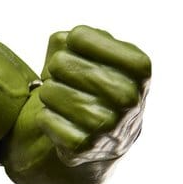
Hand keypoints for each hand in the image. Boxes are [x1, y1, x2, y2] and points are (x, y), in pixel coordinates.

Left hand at [37, 26, 150, 165]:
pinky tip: (60, 118)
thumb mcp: (101, 55)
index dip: (69, 42)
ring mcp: (107, 125)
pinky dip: (45, 116)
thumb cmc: (99, 84)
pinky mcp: (83, 146)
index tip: (74, 50)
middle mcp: (128, 98)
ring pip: (50, 91)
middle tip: (63, 76)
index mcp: (139, 68)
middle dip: (56, 68)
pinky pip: (44, 118)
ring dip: (48, 92)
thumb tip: (64, 41)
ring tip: (61, 97)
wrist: (107, 137)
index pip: (79, 37)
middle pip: (62, 63)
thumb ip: (79, 39)